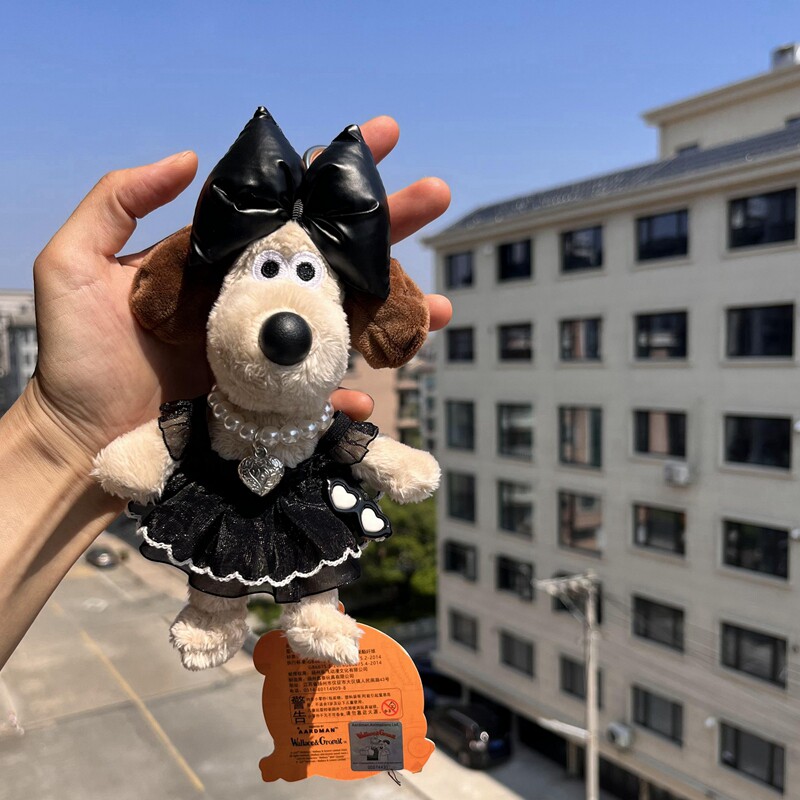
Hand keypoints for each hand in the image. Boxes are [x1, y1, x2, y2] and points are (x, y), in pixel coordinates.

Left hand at [27, 116, 451, 460]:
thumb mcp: (74, 264)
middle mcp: (255, 297)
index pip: (286, 204)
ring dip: (399, 310)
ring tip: (446, 304)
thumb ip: (119, 201)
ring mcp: (269, 347)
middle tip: (437, 195)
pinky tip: (382, 390)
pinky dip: (354, 393)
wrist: (82, 435)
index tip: (378, 137)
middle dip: (387, 225)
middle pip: (332, 255)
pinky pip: (323, 392)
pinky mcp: (273, 394)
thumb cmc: (74, 354)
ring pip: (345, 321)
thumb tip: (189, 155)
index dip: (331, 171)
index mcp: (222, 260)